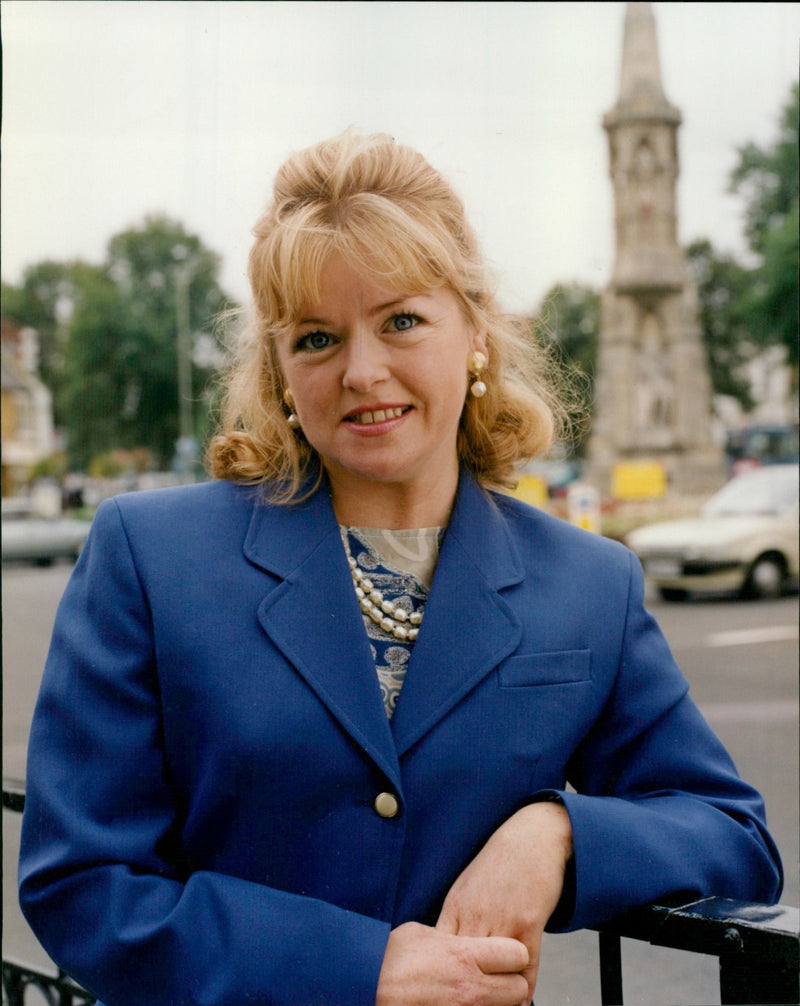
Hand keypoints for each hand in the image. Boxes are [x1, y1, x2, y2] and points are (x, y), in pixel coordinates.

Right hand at [376, 921, 529, 1005]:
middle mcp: (470, 987)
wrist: (366, 986)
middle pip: (519, 988)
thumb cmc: (388, 960)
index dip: (511, 953)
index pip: (518, 954)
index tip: (502, 954)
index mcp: (464, 955)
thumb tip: (460, 939)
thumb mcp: (422, 933)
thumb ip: (450, 937)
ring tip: (480, 992)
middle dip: (511, 982)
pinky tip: (465, 1003)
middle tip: (497, 977)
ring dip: (497, 1001)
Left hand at [436, 802, 572, 1003]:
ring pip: (492, 970)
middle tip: (463, 1005)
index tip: (440, 995)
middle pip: (463, 966)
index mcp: (455, 908)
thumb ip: (454, 919)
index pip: (439, 953)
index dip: (439, 977)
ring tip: (493, 1005)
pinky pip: (525, 964)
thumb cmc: (498, 864)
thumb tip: (439, 947)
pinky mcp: (529, 921)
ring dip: (494, 994)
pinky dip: (523, 987)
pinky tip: (521, 999)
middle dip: (463, 992)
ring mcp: (502, 920)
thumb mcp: (466, 887)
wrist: (531, 838)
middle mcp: (475, 916)